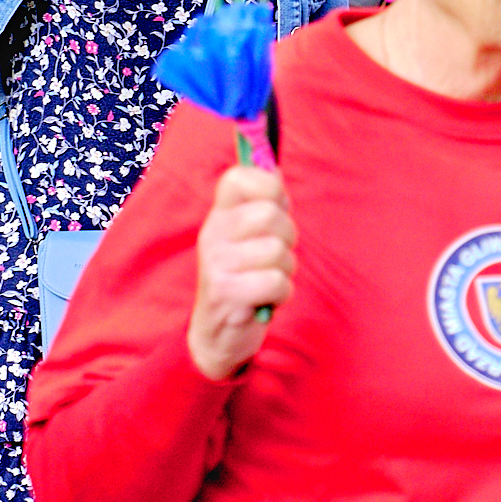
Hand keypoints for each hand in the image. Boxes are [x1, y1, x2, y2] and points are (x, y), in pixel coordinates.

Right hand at [188, 164, 294, 380]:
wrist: (217, 333)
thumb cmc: (243, 276)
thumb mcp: (247, 237)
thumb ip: (262, 204)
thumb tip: (275, 168)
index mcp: (219, 215)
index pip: (237, 177)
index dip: (268, 185)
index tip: (276, 204)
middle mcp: (213, 234)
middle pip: (270, 215)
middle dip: (288, 236)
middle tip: (275, 253)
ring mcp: (216, 264)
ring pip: (277, 251)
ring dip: (285, 269)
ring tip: (267, 278)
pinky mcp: (226, 294)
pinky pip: (276, 282)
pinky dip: (281, 294)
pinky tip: (265, 298)